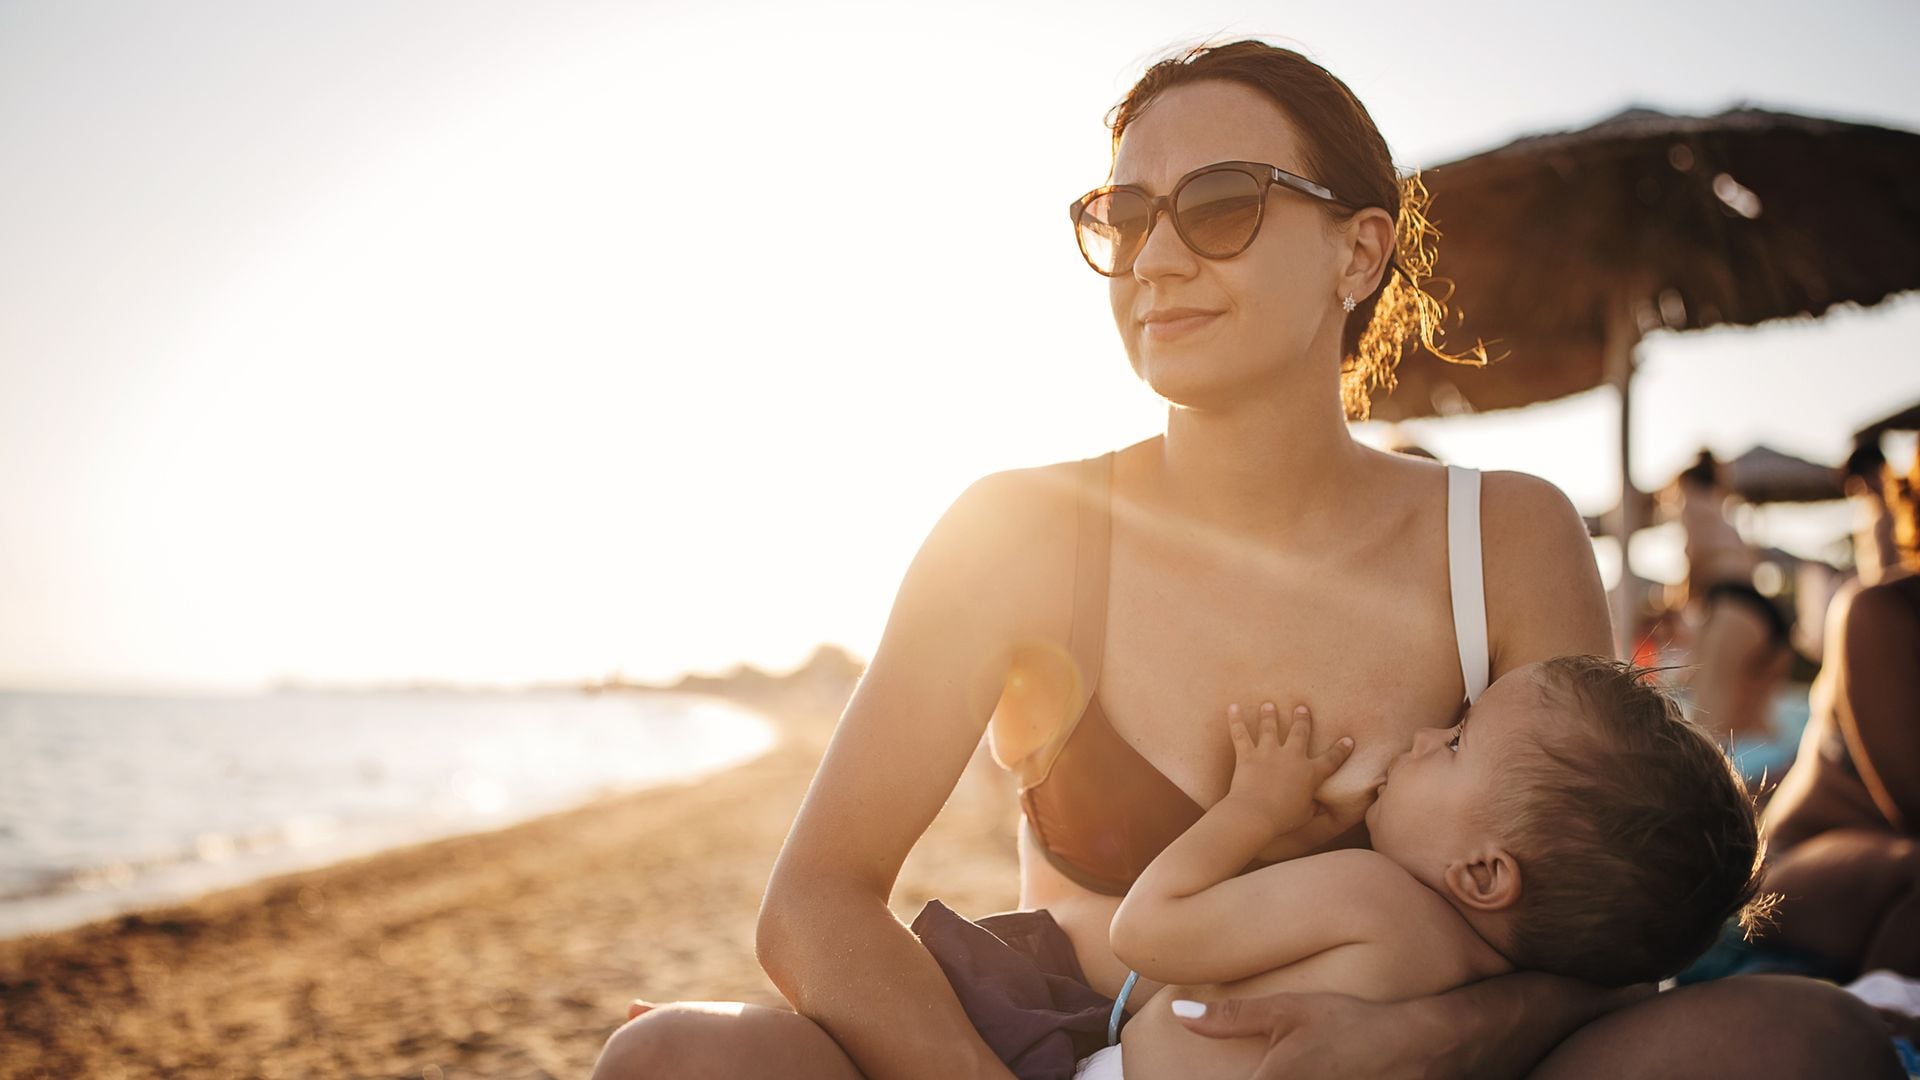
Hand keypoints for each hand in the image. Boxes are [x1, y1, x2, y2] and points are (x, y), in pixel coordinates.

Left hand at [1173, 992, 1426, 1079]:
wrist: (1417, 1047)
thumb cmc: (1349, 1024)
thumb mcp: (1289, 1010)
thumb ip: (1231, 1018)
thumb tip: (1179, 1014)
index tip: (1171, 1079)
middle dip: (1245, 1076)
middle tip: (1231, 1068)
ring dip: (1259, 1079)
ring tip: (1286, 1065)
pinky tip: (1308, 1073)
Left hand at [1225, 703, 1351, 834]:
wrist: (1255, 815)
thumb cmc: (1282, 819)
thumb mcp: (1304, 815)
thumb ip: (1312, 807)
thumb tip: (1319, 805)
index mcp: (1310, 773)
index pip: (1331, 760)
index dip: (1341, 750)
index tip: (1348, 740)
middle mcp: (1292, 757)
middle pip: (1300, 732)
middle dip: (1302, 719)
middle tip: (1302, 708)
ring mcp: (1269, 753)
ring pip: (1270, 728)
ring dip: (1269, 715)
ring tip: (1268, 705)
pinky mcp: (1248, 755)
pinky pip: (1240, 734)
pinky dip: (1235, 720)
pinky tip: (1233, 707)